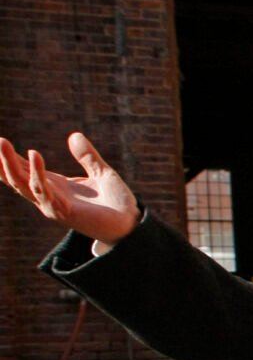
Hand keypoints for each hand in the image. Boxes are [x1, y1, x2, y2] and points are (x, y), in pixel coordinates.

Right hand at [0, 133, 141, 244]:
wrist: (132, 224)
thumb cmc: (117, 203)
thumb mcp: (102, 173)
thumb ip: (87, 156)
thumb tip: (74, 135)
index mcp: (55, 187)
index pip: (24, 171)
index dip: (9, 158)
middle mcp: (49, 196)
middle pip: (16, 177)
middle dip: (2, 160)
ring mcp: (53, 205)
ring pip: (23, 184)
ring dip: (10, 164)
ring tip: (2, 143)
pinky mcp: (63, 211)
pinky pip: (44, 191)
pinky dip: (37, 174)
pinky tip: (34, 155)